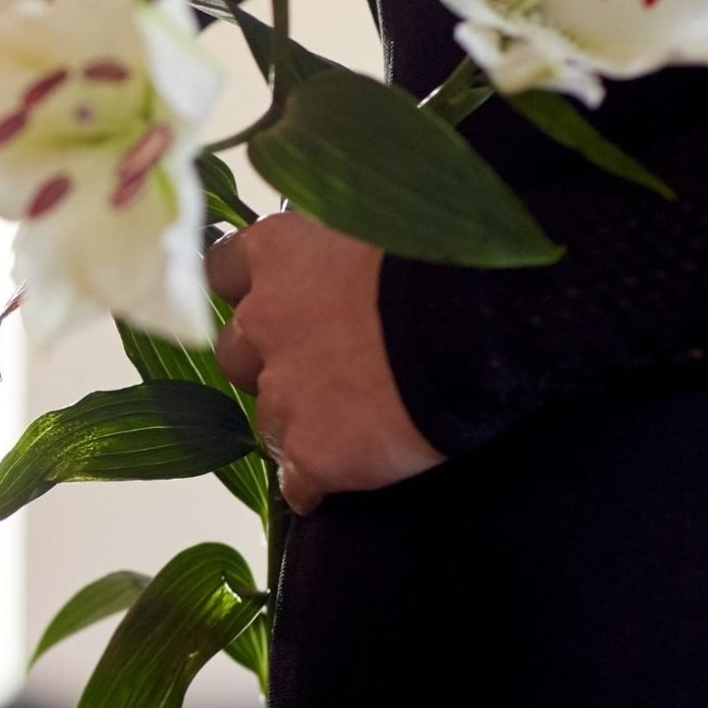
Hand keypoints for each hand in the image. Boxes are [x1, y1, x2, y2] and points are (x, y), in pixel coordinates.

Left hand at [206, 212, 441, 513]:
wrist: (484, 321)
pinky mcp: (311, 453)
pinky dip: (314, 484)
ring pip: (266, 421)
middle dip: (267, 363)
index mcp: (279, 253)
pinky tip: (342, 481)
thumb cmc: (450, 255)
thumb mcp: (381, 223)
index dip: (249, 293)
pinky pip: (297, 483)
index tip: (273, 301)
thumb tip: (347, 258)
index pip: (223, 271)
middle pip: (236, 352)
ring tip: (348, 427)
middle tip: (324, 368)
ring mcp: (283, 392)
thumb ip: (343, 244)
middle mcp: (263, 321)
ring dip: (295, 424)